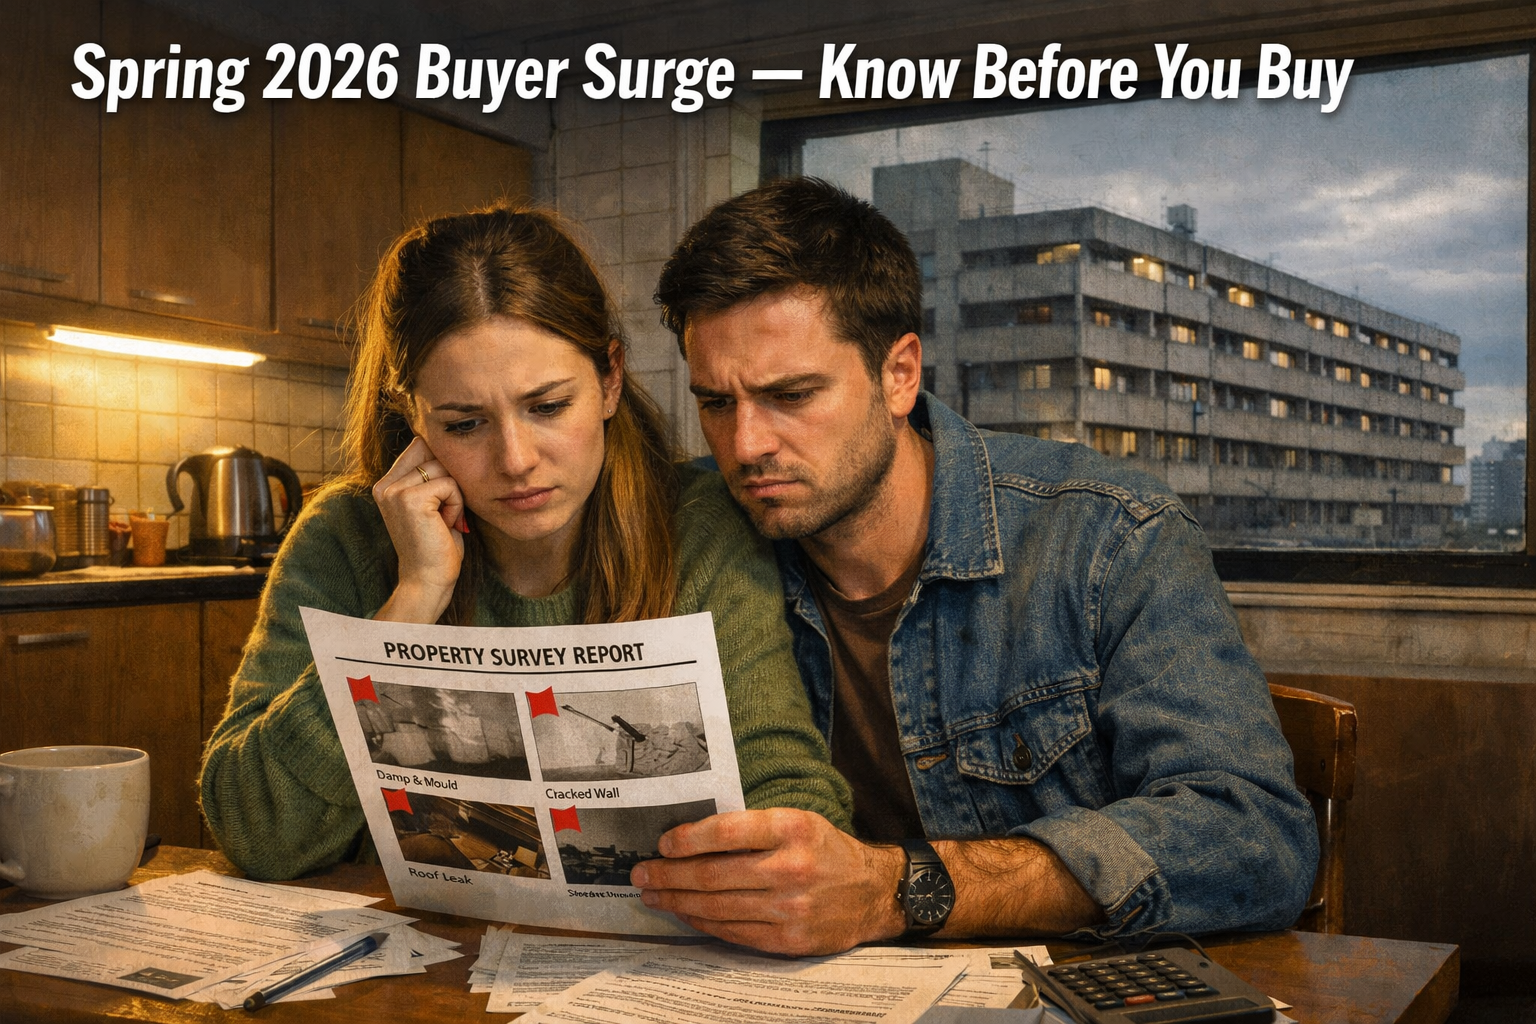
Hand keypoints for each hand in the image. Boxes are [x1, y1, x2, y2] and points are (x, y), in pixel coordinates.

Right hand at [371, 437, 465, 622]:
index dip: (441, 464)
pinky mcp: (408, 499)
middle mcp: (385, 485)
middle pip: (431, 450)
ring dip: (454, 494)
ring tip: (444, 520)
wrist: (427, 581)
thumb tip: (449, 445)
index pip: (420, 446)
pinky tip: (446, 525)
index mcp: (387, 485)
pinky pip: (449, 485)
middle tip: (445, 510)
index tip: (444, 497)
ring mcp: (394, 491)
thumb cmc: (437, 546)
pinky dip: (456, 505)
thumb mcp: (432, 505)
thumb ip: (431, 477)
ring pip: (443, 468)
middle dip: (449, 477)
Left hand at [630, 808, 905, 955]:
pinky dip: (702, 922)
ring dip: (677, 900)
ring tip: (653, 894)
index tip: (663, 842)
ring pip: (717, 906)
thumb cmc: (827, 850)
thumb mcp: (798, 822)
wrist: (874, 892)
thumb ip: (753, 828)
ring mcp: (790, 908)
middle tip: (641, 873)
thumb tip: (692, 837)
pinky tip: (685, 913)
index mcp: (793, 829)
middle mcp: (791, 867)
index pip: (727, 831)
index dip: (688, 838)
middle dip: (669, 874)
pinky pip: (733, 932)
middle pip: (714, 873)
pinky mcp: (789, 940)